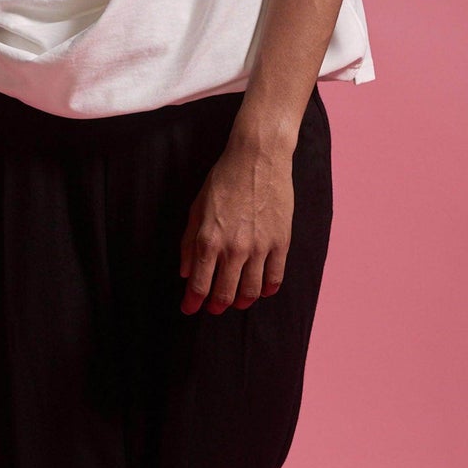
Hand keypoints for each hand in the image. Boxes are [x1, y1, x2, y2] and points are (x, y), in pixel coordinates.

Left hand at [179, 132, 292, 314]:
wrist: (257, 158)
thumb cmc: (223, 181)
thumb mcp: (196, 209)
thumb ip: (188, 244)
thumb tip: (186, 273)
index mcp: (209, 240)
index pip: (199, 285)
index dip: (192, 303)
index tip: (189, 309)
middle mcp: (234, 248)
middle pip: (225, 295)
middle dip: (216, 306)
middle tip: (213, 308)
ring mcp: (260, 247)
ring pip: (251, 291)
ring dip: (241, 301)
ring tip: (237, 300)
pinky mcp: (281, 242)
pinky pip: (275, 278)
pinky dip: (267, 290)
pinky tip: (262, 291)